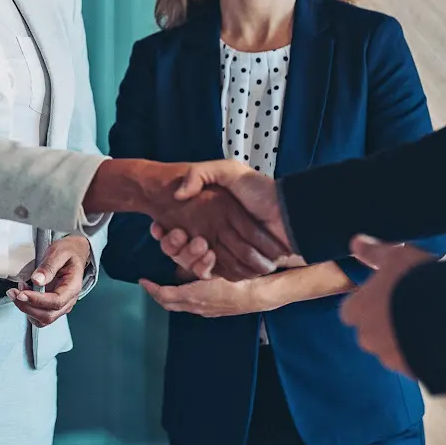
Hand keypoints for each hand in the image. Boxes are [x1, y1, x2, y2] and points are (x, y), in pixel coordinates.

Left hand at [9, 235, 90, 327]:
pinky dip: (29, 309)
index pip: (56, 302)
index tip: (22, 293)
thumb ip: (48, 266)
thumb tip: (37, 280)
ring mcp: (61, 305)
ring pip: (43, 319)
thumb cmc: (68, 252)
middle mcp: (69, 300)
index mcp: (73, 287)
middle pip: (48, 315)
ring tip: (17, 292)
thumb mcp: (59, 252)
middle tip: (14, 293)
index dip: (37, 300)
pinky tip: (23, 295)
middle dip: (27, 307)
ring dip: (26, 309)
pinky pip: (40, 315)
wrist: (74, 253)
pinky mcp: (53, 305)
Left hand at [139, 274, 278, 317]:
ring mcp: (205, 311)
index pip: (164, 294)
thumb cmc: (236, 280)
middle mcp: (196, 306)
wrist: (256, 295)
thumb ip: (196, 265)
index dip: (151, 288)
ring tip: (164, 286)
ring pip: (180, 306)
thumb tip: (180, 261)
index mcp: (193, 296)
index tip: (142, 280)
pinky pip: (191, 306)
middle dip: (157, 294)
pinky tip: (187, 289)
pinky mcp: (213, 311)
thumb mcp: (214, 269)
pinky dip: (182, 299)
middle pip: (169, 304)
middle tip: (150, 285)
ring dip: (169, 297)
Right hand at [157, 162, 295, 277]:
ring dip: (188, 257)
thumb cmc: (260, 190)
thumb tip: (178, 195)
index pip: (178, 230)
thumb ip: (201, 174)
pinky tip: (207, 255)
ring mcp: (226, 253)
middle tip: (176, 235)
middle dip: (174, 246)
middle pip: (182, 251)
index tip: (156, 228)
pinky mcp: (237, 267)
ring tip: (195, 244)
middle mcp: (214, 237)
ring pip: (195, 264)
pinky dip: (207, 268)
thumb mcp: (228, 171)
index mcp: (210, 218)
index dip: (165, 232)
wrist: (289, 212)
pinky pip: (216, 274)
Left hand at [339, 235, 434, 378]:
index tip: (386, 296)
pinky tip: (442, 341)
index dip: (368, 304)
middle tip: (411, 309)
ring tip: (431, 324)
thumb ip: (374, 252)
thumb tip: (355, 242)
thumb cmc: (419, 279)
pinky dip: (425, 357)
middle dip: (386, 325)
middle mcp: (369, 339)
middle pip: (371, 334)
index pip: (351, 312)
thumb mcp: (396, 256)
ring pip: (393, 352)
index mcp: (357, 311)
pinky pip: (416, 366)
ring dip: (406, 342)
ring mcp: (393, 360)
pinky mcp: (417, 375)